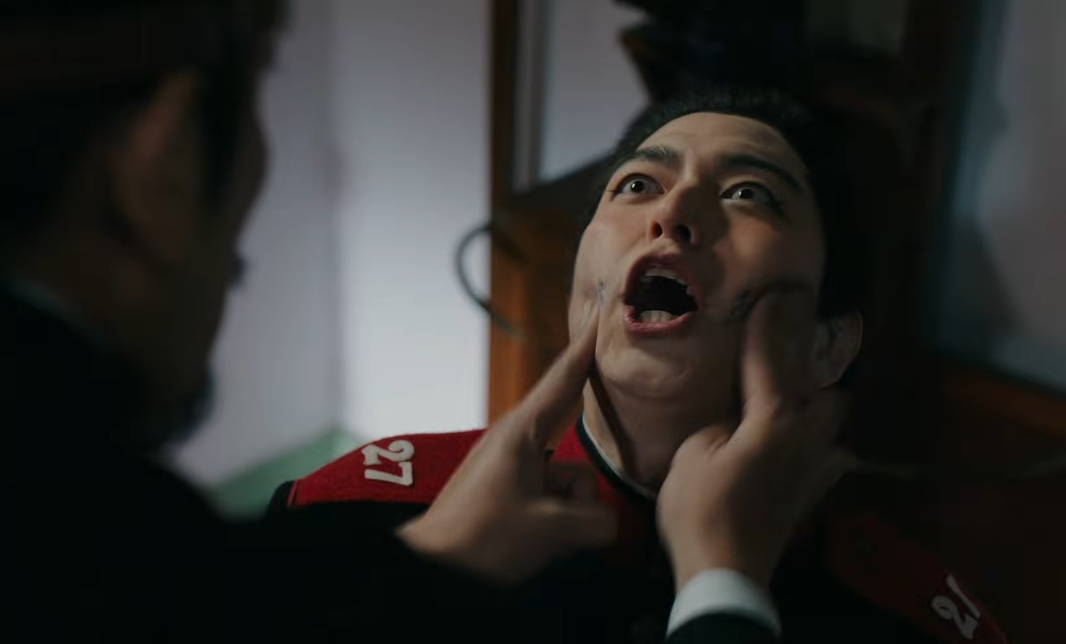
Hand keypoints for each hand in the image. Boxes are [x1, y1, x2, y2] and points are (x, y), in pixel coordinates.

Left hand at [398, 306, 616, 583]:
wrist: (431, 570)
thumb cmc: (482, 539)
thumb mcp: (549, 530)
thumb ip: (596, 520)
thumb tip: (607, 522)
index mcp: (523, 432)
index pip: (565, 378)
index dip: (588, 346)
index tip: (604, 310)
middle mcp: (520, 443)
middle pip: (577, 452)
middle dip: (583, 481)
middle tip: (578, 494)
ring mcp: (516, 473)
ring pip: (571, 483)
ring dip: (569, 513)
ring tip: (538, 540)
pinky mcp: (512, 498)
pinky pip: (554, 500)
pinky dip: (557, 522)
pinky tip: (536, 546)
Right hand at [657, 286, 855, 590]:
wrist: (723, 571)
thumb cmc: (700, 507)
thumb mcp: (694, 451)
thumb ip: (719, 422)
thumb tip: (732, 418)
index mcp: (775, 420)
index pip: (772, 359)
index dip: (770, 323)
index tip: (775, 290)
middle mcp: (805, 436)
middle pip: (820, 384)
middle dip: (807, 357)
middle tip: (793, 333)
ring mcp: (814, 466)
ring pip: (831, 417)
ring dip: (816, 398)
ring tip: (796, 387)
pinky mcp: (810, 492)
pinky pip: (829, 455)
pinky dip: (821, 441)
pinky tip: (813, 443)